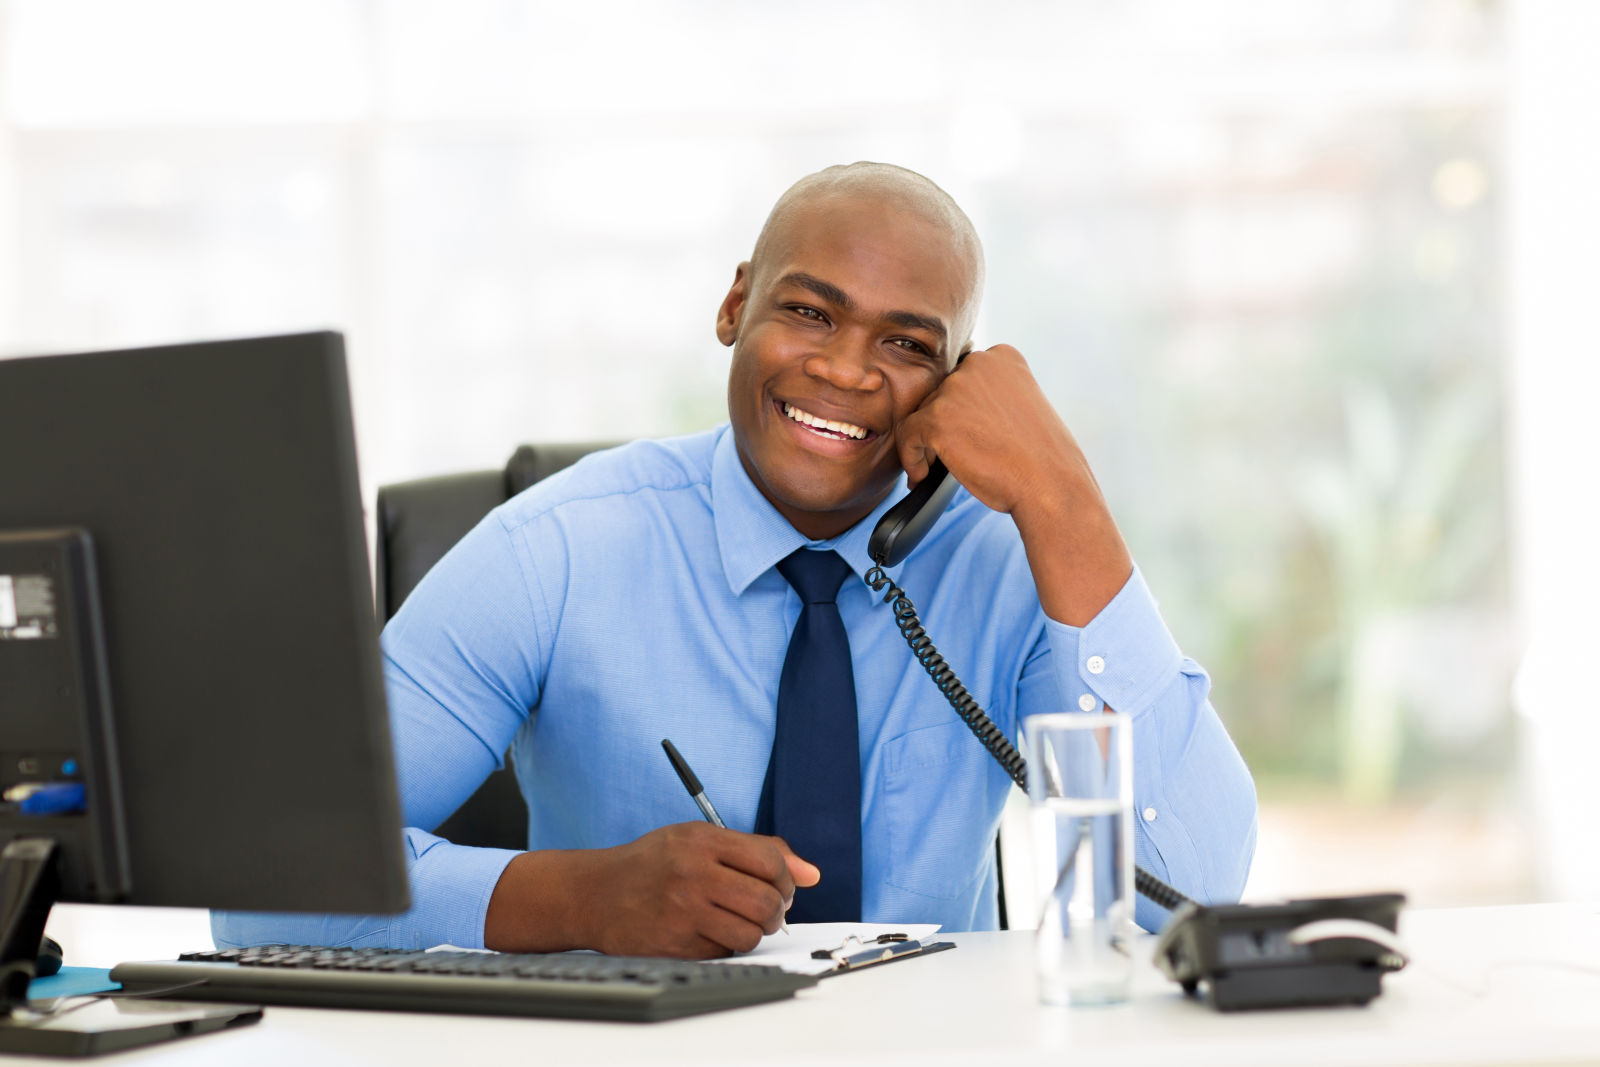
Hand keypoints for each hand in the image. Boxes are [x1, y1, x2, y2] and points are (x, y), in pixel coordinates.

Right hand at [484, 823, 819, 958]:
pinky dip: (725, 946)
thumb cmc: (653, 863)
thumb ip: (758, 850)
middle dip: (776, 911)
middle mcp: (692, 874)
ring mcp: (682, 912)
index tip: (781, 886)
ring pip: (750, 933)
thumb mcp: (699, 838)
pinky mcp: (674, 944)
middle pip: (766, 902)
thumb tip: (812, 874)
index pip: (770, 862)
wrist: (595, 893)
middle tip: (766, 909)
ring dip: (754, 932)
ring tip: (737, 921)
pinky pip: (724, 953)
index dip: (786, 879)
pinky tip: (708, 931)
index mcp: (702, 841)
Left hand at [893, 345, 1132, 625]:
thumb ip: (991, 398)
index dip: (960, 409)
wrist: (1049, 484)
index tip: (965, 433)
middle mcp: (977, 364)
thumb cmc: (1041, 457)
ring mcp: (955, 389)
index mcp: (1002, 358)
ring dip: (928, 443)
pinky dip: (912, 457)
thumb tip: (957, 411)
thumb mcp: (1022, 408)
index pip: (964, 378)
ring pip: (923, 415)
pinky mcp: (937, 418)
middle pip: (941, 394)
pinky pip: (908, 435)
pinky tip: (922, 476)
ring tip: (936, 469)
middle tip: (950, 456)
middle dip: (943, 426)